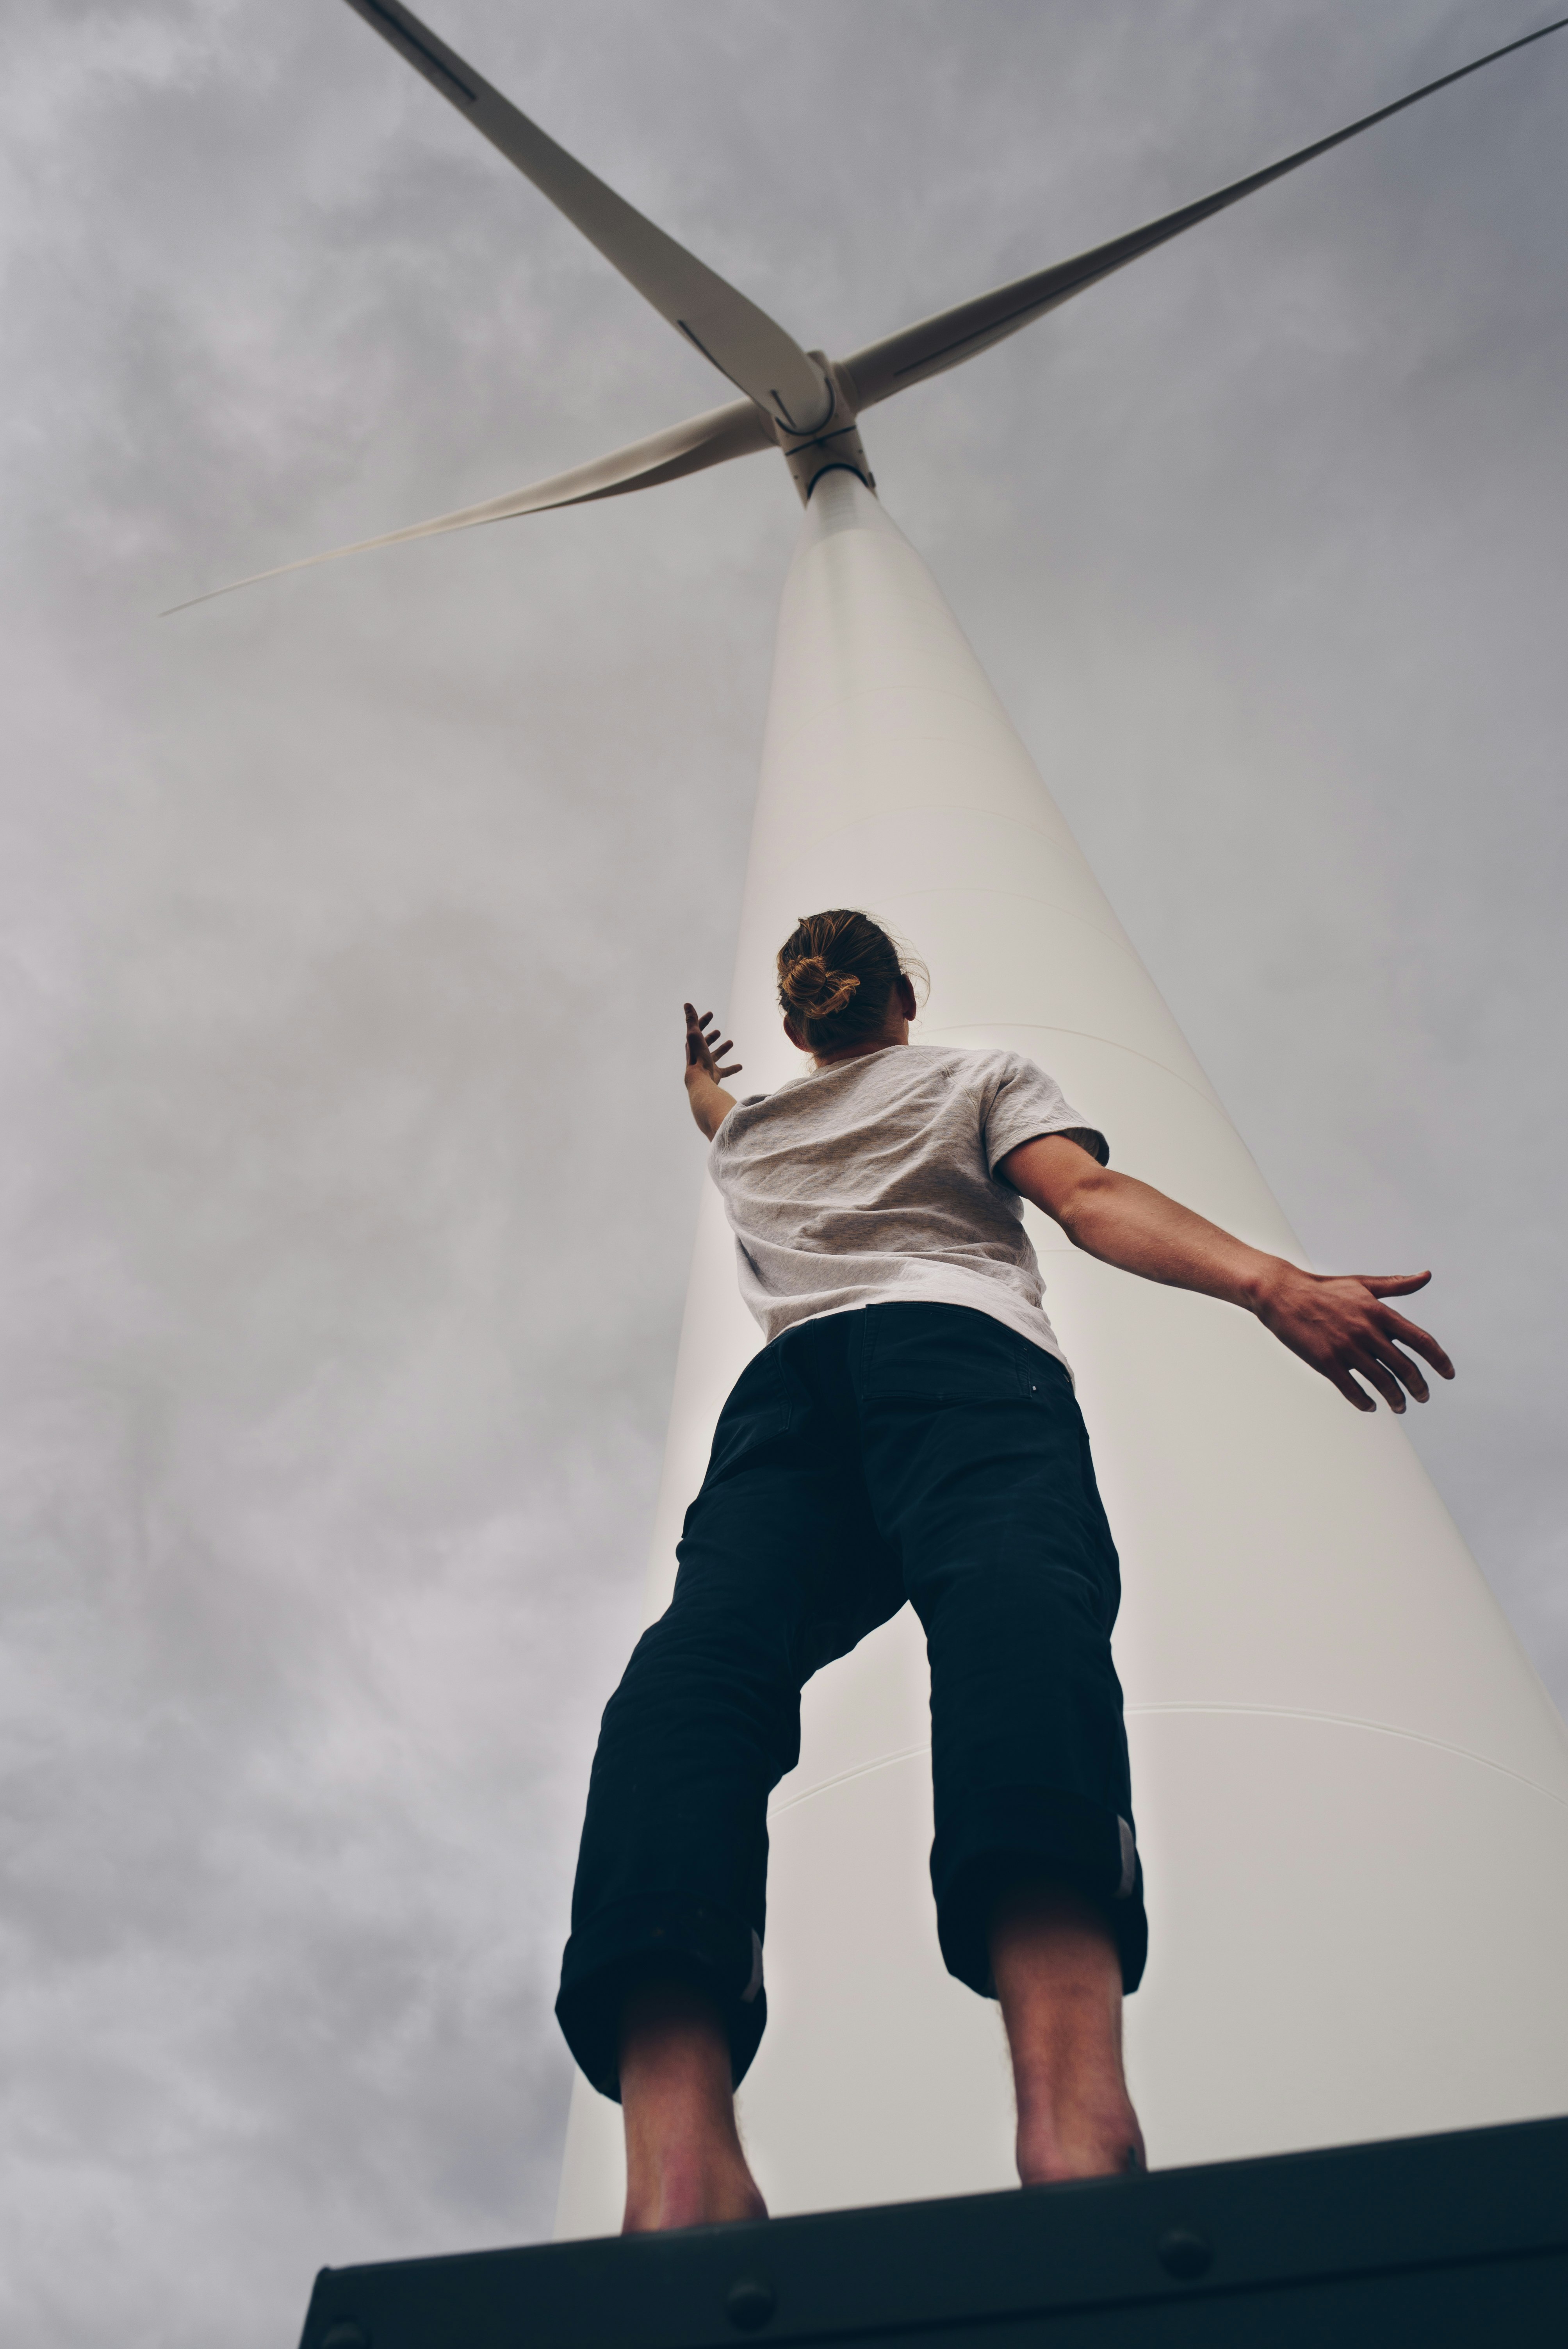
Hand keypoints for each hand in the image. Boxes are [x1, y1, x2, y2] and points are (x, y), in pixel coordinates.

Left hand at [683, 1003, 740, 1090]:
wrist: (700, 1079)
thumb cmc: (697, 1055)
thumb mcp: (694, 1034)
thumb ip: (691, 1020)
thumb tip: (687, 1004)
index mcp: (693, 1044)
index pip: (697, 1029)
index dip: (703, 1021)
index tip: (710, 1014)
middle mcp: (699, 1054)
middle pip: (705, 1044)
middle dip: (711, 1037)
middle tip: (718, 1032)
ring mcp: (707, 1064)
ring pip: (716, 1055)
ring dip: (722, 1049)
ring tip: (731, 1042)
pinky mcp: (715, 1074)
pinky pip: (725, 1071)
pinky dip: (732, 1068)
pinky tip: (740, 1066)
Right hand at [1253, 1266, 1453, 1413]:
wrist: (1282, 1293)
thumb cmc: (1324, 1288)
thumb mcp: (1363, 1283)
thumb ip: (1397, 1285)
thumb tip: (1426, 1276)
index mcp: (1378, 1311)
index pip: (1420, 1340)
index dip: (1439, 1360)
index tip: (1449, 1375)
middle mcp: (1366, 1331)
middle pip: (1404, 1367)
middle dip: (1419, 1386)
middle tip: (1423, 1397)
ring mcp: (1346, 1348)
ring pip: (1381, 1382)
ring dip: (1395, 1399)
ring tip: (1400, 1406)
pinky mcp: (1325, 1362)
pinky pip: (1352, 1389)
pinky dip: (1365, 1402)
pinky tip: (1371, 1406)